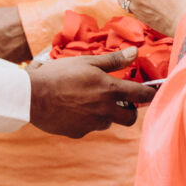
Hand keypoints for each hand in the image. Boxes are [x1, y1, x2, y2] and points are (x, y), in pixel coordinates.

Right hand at [27, 52, 155, 138]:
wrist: (32, 96)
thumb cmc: (59, 74)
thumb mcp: (87, 62)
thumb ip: (114, 60)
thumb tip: (135, 52)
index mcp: (110, 90)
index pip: (142, 96)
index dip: (152, 94)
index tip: (153, 92)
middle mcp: (105, 110)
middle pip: (130, 118)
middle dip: (128, 109)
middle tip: (118, 98)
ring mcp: (92, 124)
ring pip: (107, 121)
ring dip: (104, 113)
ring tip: (86, 99)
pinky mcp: (79, 133)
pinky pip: (89, 127)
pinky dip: (85, 119)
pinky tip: (72, 108)